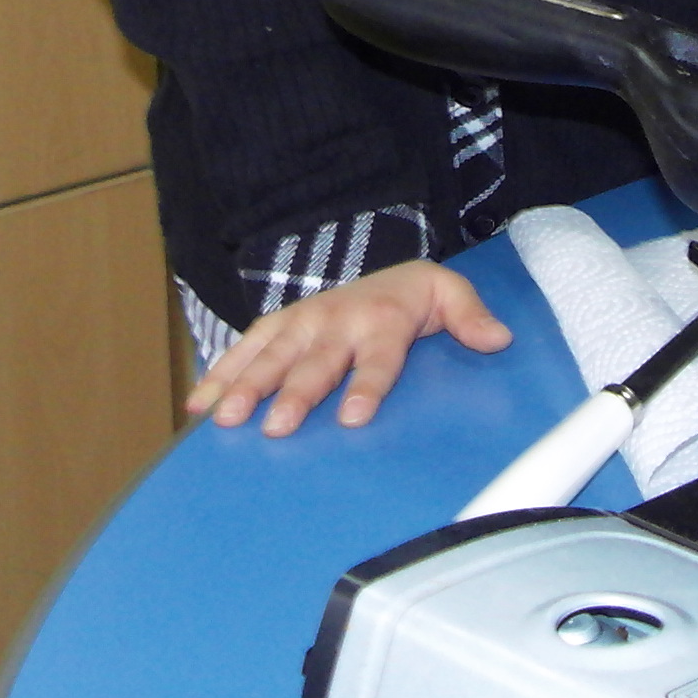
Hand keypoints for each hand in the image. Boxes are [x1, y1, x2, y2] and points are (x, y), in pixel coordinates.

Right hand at [183, 259, 510, 435]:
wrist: (384, 270)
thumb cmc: (416, 297)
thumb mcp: (451, 295)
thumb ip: (471, 317)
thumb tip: (499, 338)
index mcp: (383, 320)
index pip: (378, 359)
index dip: (367, 387)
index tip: (353, 418)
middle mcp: (337, 321)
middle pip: (315, 364)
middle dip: (294, 395)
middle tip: (274, 428)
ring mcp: (302, 323)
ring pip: (271, 357)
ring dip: (246, 387)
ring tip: (225, 420)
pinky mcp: (278, 326)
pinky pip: (244, 349)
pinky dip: (219, 375)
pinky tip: (198, 406)